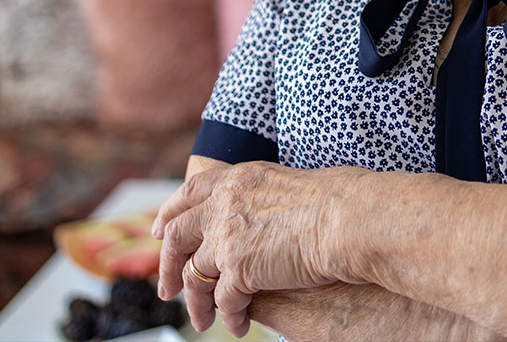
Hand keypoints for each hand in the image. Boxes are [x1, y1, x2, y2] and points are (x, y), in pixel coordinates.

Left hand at [152, 160, 365, 336]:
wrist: (346, 218)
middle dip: (168, 266)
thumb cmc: (335, 202)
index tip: (159, 230)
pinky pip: (224, 301)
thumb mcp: (286, 186)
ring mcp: (227, 236)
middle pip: (178, 236)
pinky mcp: (239, 269)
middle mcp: (224, 204)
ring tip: (203, 321)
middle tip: (167, 289)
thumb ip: (259, 199)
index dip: (170, 212)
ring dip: (196, 303)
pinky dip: (228, 317)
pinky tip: (239, 326)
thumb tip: (256, 217)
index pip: (189, 192)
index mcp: (237, 179)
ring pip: (195, 276)